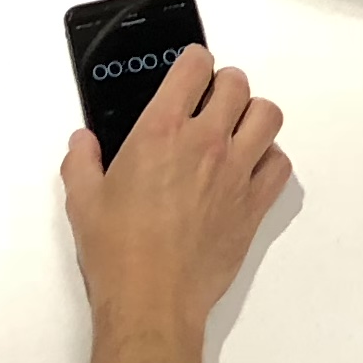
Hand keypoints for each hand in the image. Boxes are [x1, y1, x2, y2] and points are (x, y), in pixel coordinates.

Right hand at [63, 44, 289, 342]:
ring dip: (253, 115)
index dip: (194, 62)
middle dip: (224, 85)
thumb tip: (83, 142)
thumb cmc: (118, 253)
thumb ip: (82, 161)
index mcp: (161, 131)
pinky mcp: (254, 204)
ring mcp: (236, 172)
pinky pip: (280, 164)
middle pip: (237, 83)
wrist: (151, 300)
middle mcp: (205, 143)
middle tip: (210, 101)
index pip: (194, 67)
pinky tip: (250, 169)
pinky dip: (270, 159)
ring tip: (236, 130)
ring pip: (267, 115)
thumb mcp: (83, 200)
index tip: (190, 71)